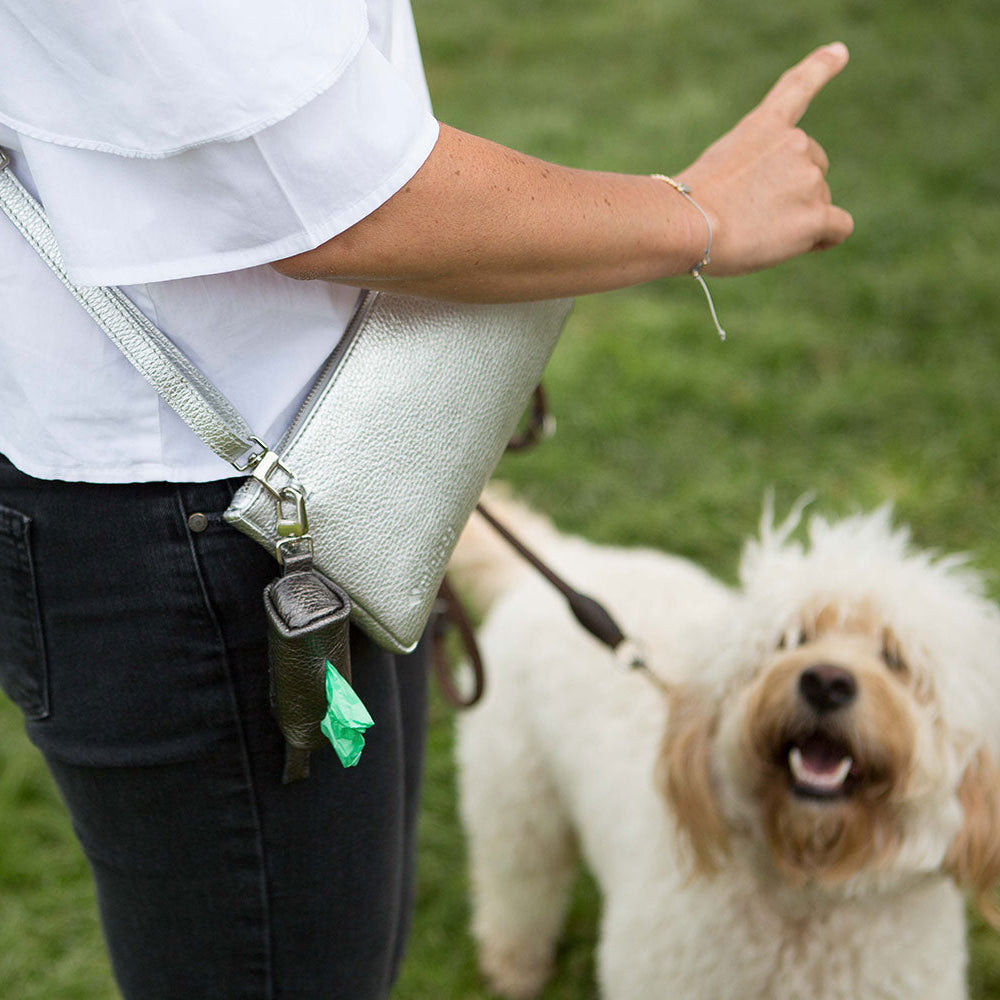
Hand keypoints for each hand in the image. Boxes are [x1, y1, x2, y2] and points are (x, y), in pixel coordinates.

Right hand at [676, 43, 853, 276]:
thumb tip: (776, 207)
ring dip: (794, 220)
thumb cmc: (687, 207)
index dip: (820, 67)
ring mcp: (808, 178)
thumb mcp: (712, 168)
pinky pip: (839, 227)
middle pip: (813, 170)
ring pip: (819, 203)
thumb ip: (750, 170)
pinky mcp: (816, 215)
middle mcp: (795, 143)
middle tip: (753, 214)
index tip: (840, 52)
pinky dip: (824, 238)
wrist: (689, 222)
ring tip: (756, 231)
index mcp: (764, 125)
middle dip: (792, 192)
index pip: (797, 88)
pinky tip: (805, 243)